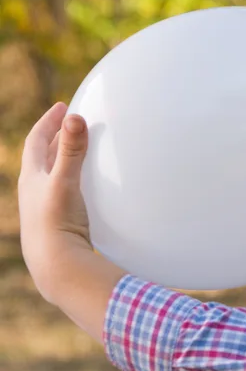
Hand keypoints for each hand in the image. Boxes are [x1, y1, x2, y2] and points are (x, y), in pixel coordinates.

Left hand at [17, 102, 94, 293]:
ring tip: (80, 148)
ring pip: (54, 173)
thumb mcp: (65, 181)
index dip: (49, 122)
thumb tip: (74, 117)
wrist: (56, 264)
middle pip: (44, 156)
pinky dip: (75, 178)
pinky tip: (89, 184)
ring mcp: (45, 206)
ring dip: (66, 157)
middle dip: (57, 137)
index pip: (37, 141)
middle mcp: (34, 190)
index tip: (61, 106)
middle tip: (72, 123)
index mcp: (31, 178)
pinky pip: (66, 190)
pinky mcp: (59, 220)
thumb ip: (71, 150)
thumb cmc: (56, 222)